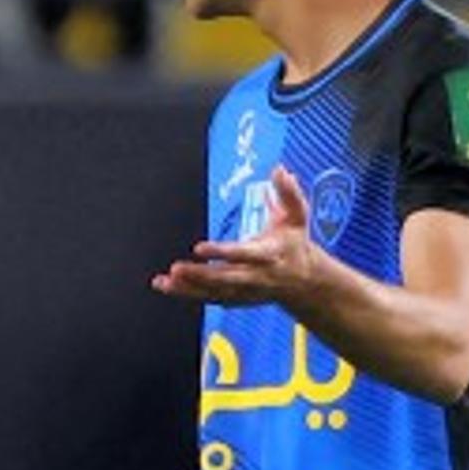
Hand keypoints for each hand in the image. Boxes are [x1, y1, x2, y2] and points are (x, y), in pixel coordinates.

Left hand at [156, 165, 330, 309]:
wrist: (304, 282)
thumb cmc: (294, 244)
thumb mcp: (297, 217)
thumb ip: (289, 193)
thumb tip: (280, 170)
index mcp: (269, 254)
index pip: (244, 254)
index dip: (222, 252)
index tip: (199, 248)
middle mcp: (256, 276)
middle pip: (226, 278)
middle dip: (201, 276)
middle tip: (176, 268)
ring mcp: (245, 290)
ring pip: (214, 292)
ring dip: (188, 288)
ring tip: (164, 281)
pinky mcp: (236, 298)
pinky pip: (210, 298)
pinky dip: (188, 294)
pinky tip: (166, 286)